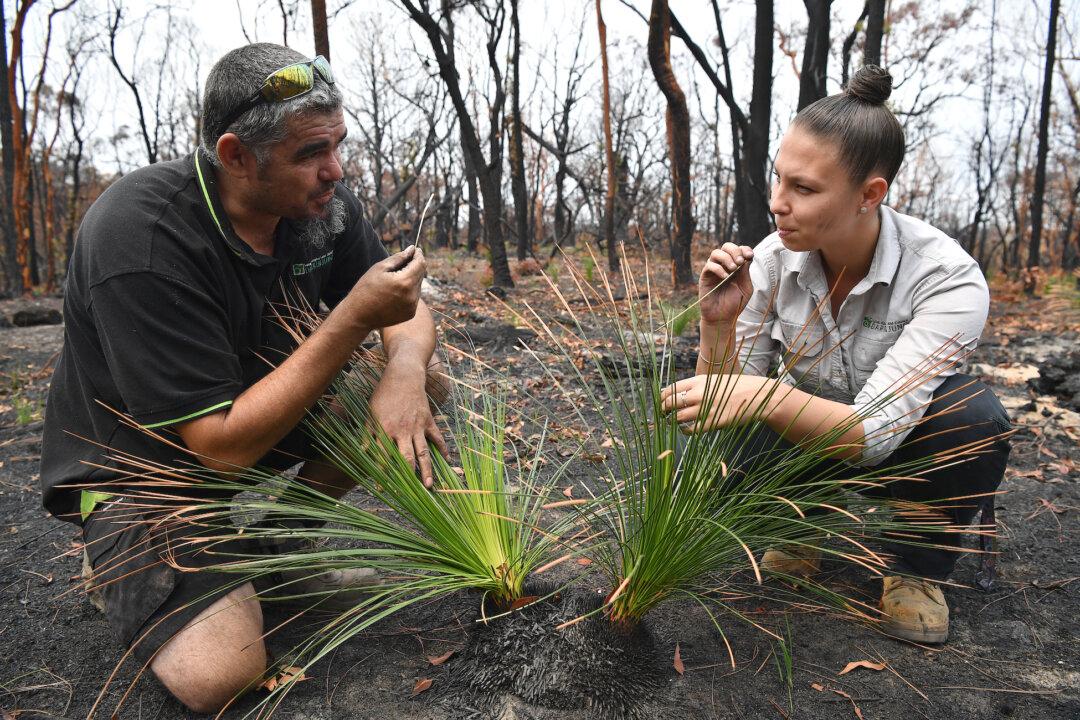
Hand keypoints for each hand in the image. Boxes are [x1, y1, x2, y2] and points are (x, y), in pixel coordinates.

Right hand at [345, 246, 426, 330]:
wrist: (358, 315)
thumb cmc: (366, 289)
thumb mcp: (380, 268)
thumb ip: (399, 257)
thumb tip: (412, 249)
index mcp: (404, 282)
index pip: (420, 263)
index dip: (418, 254)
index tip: (415, 250)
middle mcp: (412, 295)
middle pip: (421, 274)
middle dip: (414, 266)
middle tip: (403, 261)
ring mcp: (412, 306)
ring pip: (418, 286)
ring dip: (411, 279)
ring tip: (394, 279)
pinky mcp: (410, 313)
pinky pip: (414, 297)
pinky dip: (408, 291)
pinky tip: (394, 292)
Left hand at [368, 358, 448, 487]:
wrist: (404, 375)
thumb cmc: (384, 394)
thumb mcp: (371, 413)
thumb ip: (368, 434)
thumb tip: (363, 453)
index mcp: (385, 428)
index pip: (383, 456)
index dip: (382, 472)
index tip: (382, 487)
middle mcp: (403, 430)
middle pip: (406, 457)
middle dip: (408, 476)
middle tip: (410, 493)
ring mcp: (418, 426)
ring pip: (424, 452)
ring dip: (427, 470)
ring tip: (429, 486)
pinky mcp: (429, 421)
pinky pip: (437, 438)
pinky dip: (443, 449)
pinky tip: (446, 461)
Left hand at [659, 373, 778, 432]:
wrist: (755, 395)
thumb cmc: (734, 388)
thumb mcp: (713, 380)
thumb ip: (696, 386)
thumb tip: (677, 395)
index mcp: (698, 381)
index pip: (671, 389)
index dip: (662, 397)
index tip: (661, 402)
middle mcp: (699, 394)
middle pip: (670, 403)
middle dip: (663, 409)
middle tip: (662, 414)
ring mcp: (705, 408)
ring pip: (677, 417)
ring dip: (671, 421)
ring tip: (671, 422)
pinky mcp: (712, 422)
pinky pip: (690, 429)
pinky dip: (683, 430)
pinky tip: (683, 429)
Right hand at [699, 243, 753, 324]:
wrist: (723, 317)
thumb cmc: (735, 303)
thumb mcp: (746, 287)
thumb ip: (746, 273)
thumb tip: (746, 257)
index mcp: (736, 266)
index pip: (739, 250)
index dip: (745, 249)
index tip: (750, 256)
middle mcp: (724, 265)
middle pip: (727, 246)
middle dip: (735, 251)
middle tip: (740, 262)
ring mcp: (714, 270)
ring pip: (716, 252)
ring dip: (726, 258)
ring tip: (733, 269)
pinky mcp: (705, 276)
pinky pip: (709, 265)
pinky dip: (718, 268)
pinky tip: (725, 277)